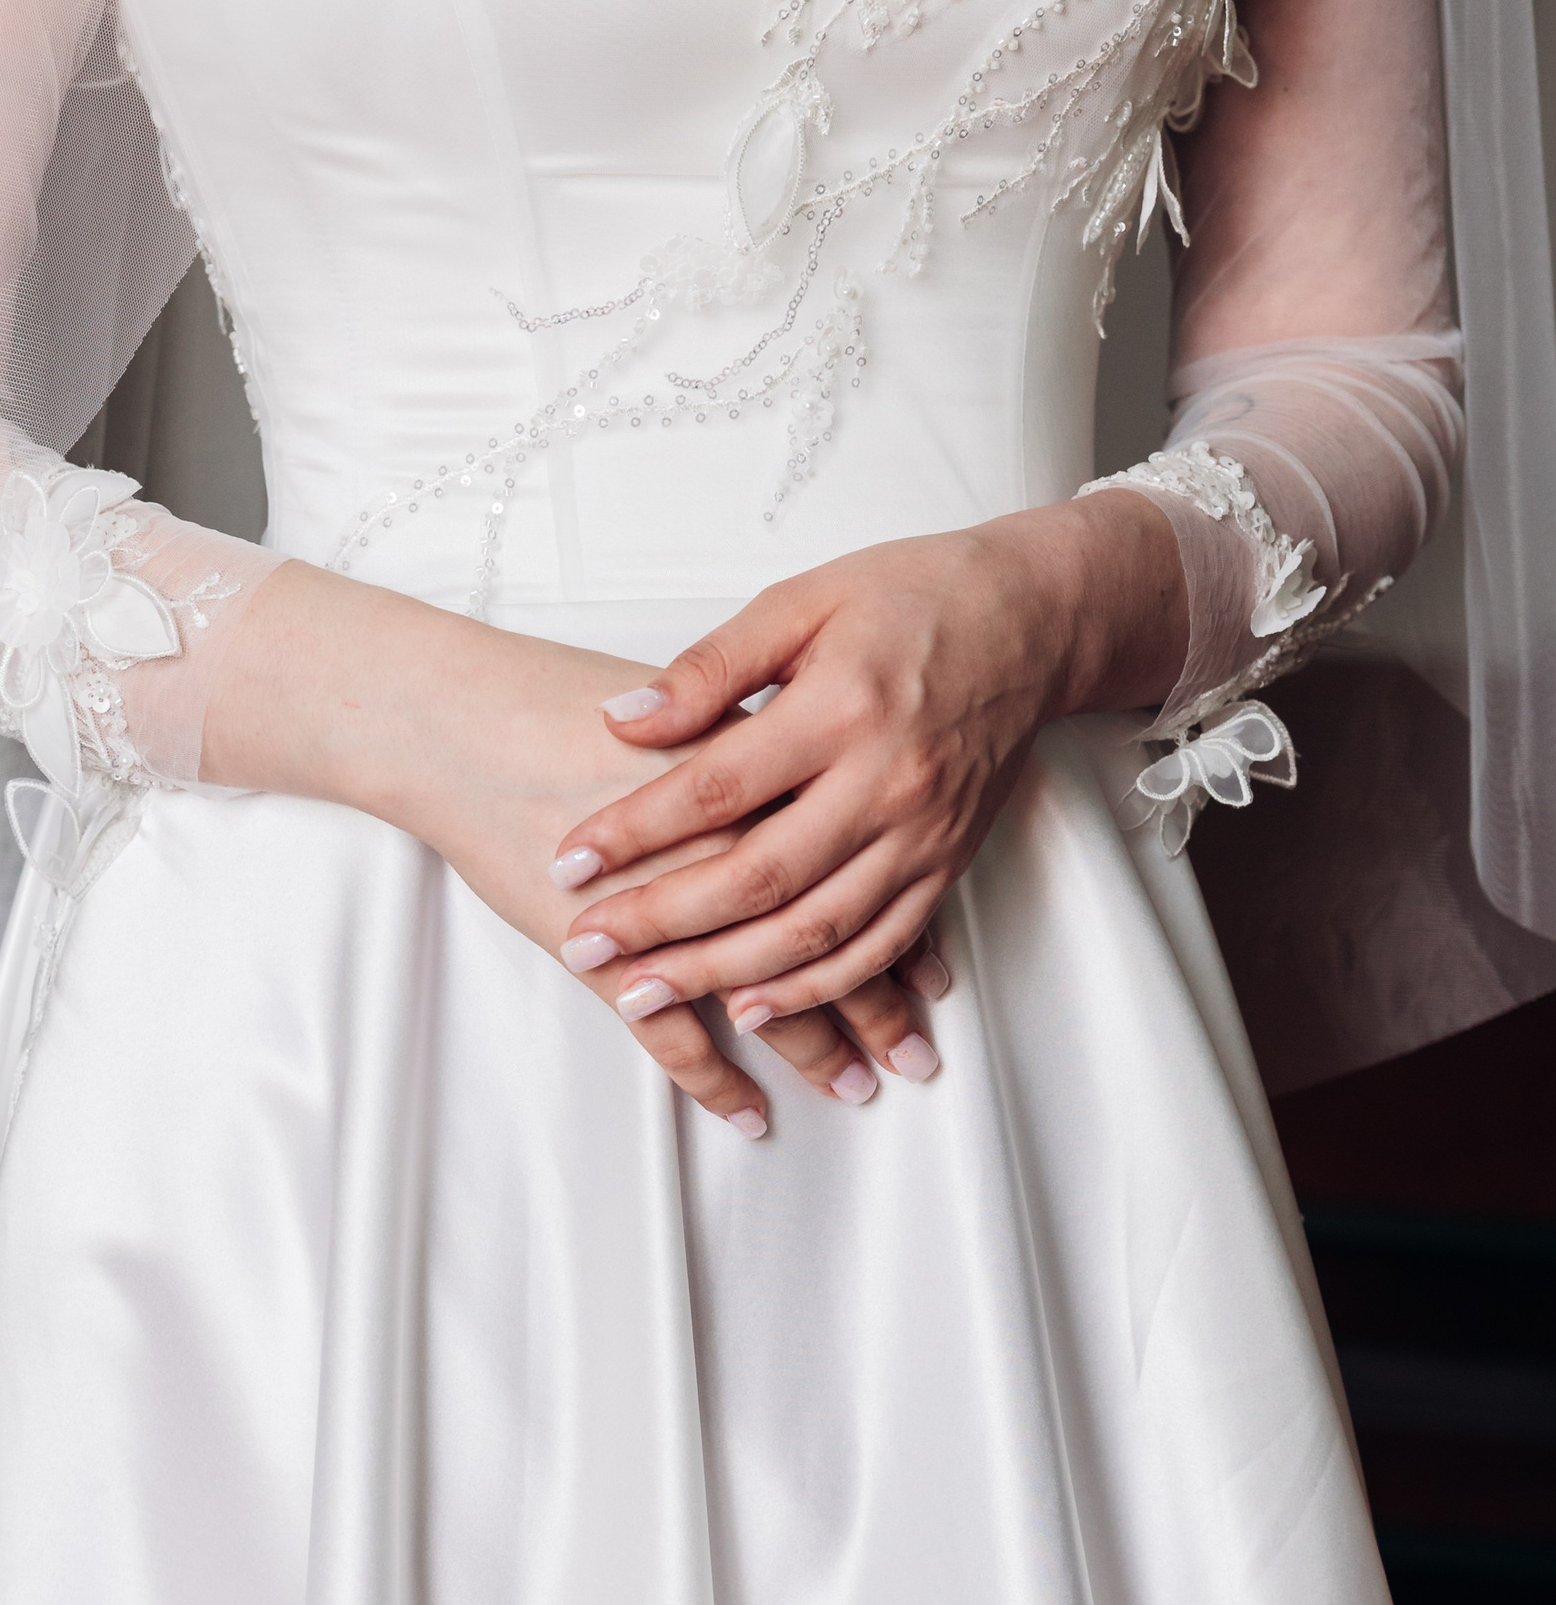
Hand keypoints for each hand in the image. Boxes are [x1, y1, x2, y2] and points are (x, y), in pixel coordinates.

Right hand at [201, 562, 936, 1128]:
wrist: (459, 721)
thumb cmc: (555, 702)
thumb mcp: (679, 704)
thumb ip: (756, 744)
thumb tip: (810, 768)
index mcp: (761, 790)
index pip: (853, 879)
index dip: (904, 937)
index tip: (939, 983)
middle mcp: (731, 856)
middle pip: (827, 947)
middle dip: (879, 1013)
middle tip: (918, 1061)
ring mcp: (670, 915)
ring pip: (766, 997)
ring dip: (816, 1051)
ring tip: (855, 1090)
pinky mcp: (609, 957)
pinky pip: (675, 1037)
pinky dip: (715, 1081)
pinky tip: (749, 1114)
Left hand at [544, 494, 1185, 1026]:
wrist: (1035, 622)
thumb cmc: (912, 599)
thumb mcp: (802, 600)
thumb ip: (710, 666)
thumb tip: (621, 719)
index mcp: (842, 707)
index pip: (717, 786)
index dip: (635, 830)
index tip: (568, 859)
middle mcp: (887, 782)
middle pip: (759, 877)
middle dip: (662, 923)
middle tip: (585, 948)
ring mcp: (922, 834)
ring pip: (814, 930)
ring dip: (724, 974)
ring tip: (645, 993)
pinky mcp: (946, 865)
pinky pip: (878, 946)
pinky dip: (815, 988)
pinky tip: (754, 1005)